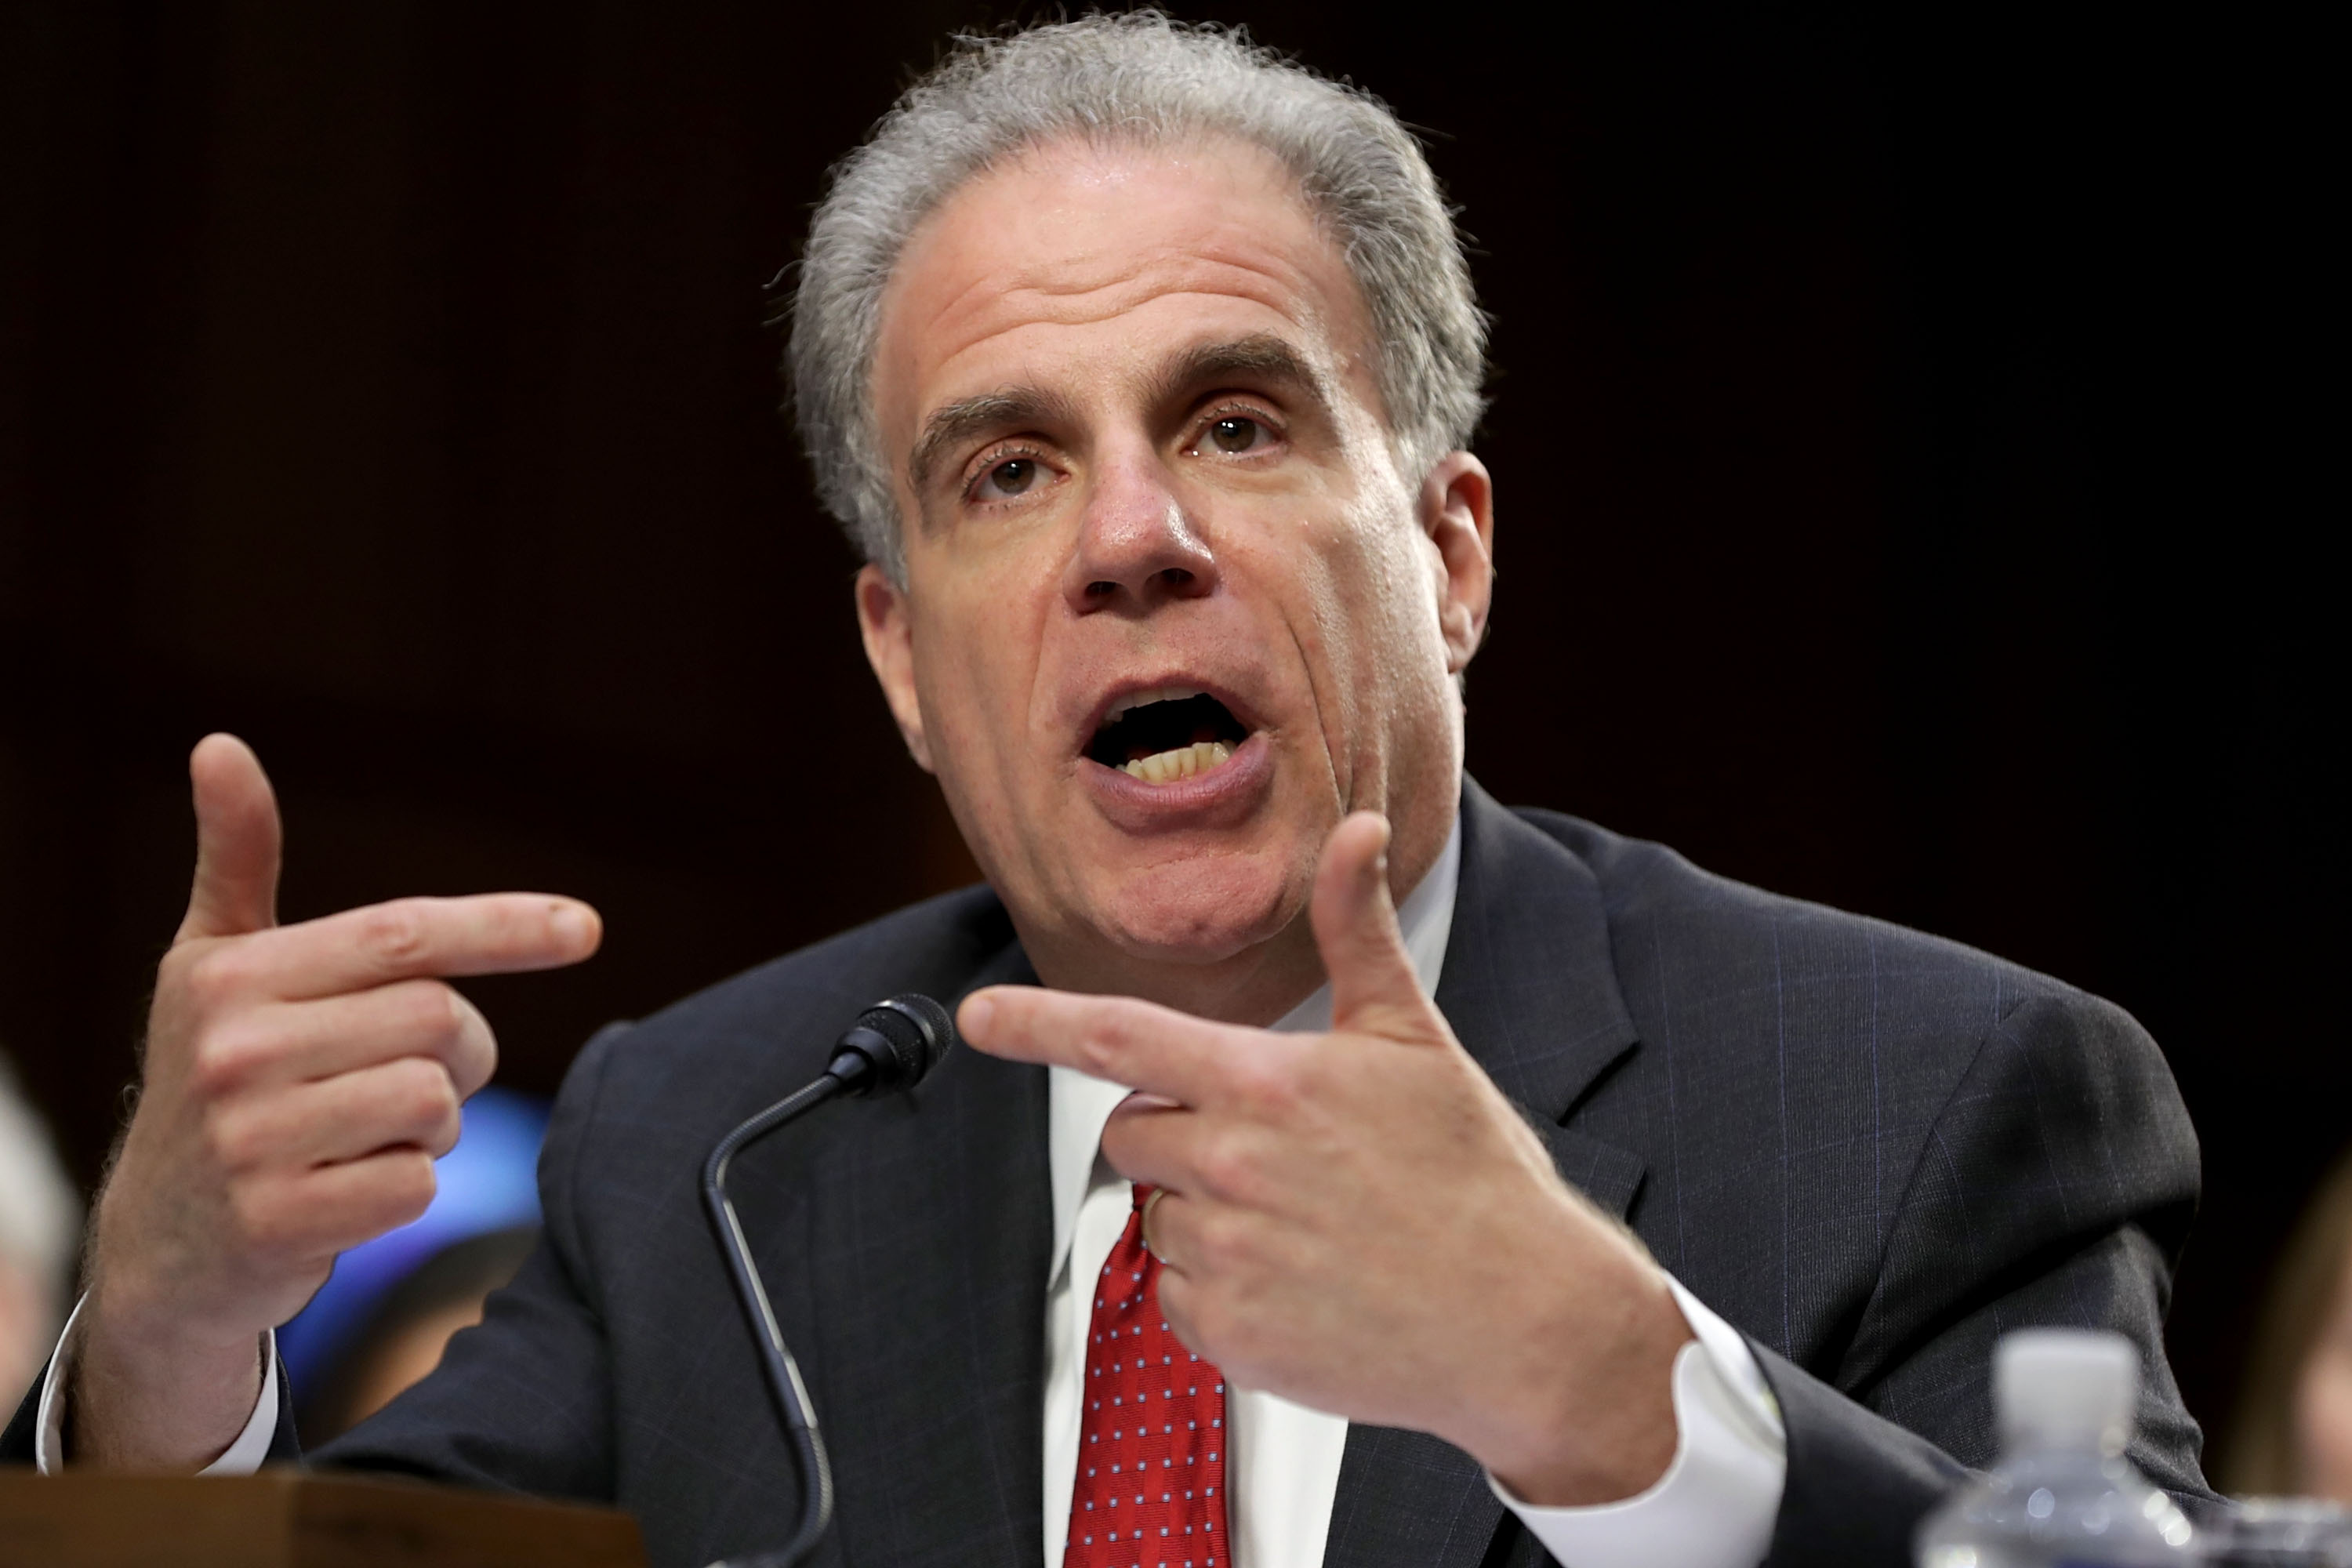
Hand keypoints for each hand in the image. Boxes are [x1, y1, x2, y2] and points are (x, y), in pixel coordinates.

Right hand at [70, 735, 600, 1468]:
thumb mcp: (211, 967)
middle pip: (440, 1021)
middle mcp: (233, 1050)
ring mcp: (249, 1141)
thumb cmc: (215, 1084)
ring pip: (437, 1102)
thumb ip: (238, 860)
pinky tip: (351, 1190)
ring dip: (436, 1125)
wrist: (162, 1247)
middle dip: (459, 1051)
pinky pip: (419, 1185)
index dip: (503, 927)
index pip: (404, 935)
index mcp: (233, 976)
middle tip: (410, 1076)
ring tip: (367, 1135)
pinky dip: (411, 1187)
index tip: (586, 928)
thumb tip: (220, 745)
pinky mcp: (277, 1223)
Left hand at [960, 812, 1691, 1505]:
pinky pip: (1177, 1299)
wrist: (1524, 1319)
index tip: (977, 1019)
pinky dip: (1222, 1293)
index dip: (1035, 1023)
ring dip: (1206, 1216)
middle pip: (1134, 1134)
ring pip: (1158, 1217)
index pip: (1119, 1038)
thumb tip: (1358, 831)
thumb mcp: (1414, 1039)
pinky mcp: (1231, 1335)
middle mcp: (1231, 1166)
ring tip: (1305, 1224)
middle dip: (1180, 1135)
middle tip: (1275, 1154)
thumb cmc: (1474, 1175)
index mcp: (1265, 1084)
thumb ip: (1358, 932)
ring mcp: (1227, 1255)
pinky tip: (1300, 1283)